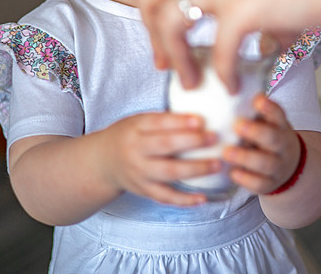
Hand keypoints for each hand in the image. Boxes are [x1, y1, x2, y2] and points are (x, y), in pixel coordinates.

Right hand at [101, 112, 221, 205]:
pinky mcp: (144, 190)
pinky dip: (185, 200)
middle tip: (214, 138)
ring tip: (217, 165)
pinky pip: (166, 197)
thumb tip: (200, 119)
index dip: (180, 122)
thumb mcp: (138, 121)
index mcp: (135, 128)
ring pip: (169, 173)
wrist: (103, 162)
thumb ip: (162, 121)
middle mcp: (135, 151)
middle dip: (192, 142)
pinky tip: (203, 198)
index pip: (158, 123)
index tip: (201, 120)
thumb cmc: (129, 136)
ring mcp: (140, 173)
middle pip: (165, 146)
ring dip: (196, 169)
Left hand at [137, 0, 320, 91]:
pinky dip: (222, 73)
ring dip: (178, 59)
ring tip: (192, 82)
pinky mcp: (243, 9)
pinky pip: (219, 51)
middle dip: (153, 38)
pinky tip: (232, 85)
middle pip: (150, 0)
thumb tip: (263, 43)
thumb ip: (254, 6)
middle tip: (166, 66)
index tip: (166, 44)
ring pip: (171, 24)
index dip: (154, 16)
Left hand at [221, 95, 301, 193]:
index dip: (269, 108)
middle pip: (274, 139)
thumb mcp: (267, 123)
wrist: (288, 167)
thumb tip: (226, 89)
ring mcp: (278, 167)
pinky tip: (232, 172)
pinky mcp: (270, 184)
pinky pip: (260, 184)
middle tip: (237, 125)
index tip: (257, 100)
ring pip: (266, 163)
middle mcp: (282, 146)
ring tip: (226, 152)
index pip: (278, 114)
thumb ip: (251, 111)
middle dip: (256, 132)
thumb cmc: (267, 138)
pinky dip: (246, 179)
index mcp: (281, 126)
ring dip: (245, 157)